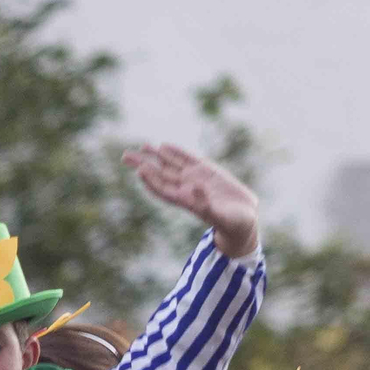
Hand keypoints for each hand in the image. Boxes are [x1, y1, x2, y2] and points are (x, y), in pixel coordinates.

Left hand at [123, 143, 258, 257]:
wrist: (244, 219)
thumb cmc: (233, 223)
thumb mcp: (221, 216)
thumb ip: (205, 203)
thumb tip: (193, 186)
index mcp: (186, 201)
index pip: (162, 188)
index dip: (150, 179)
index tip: (140, 169)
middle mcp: (185, 188)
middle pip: (160, 174)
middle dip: (143, 164)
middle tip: (125, 156)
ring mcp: (194, 179)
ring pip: (171, 165)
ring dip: (155, 156)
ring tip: (142, 146)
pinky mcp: (206, 171)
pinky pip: (187, 159)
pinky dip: (176, 152)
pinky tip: (164, 146)